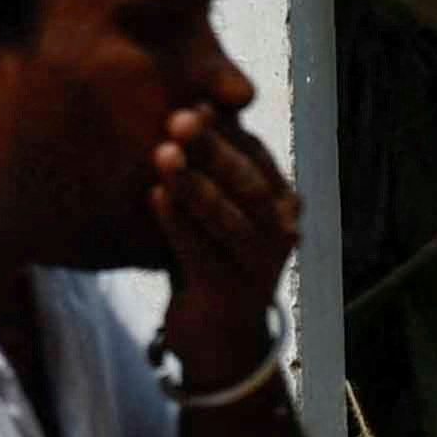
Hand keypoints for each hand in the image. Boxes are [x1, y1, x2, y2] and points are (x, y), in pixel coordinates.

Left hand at [151, 103, 299, 381]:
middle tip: (177, 120)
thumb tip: (198, 100)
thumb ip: (214, 161)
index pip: (256, 157)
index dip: (226, 129)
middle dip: (212, 150)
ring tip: (162, 155)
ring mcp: (260, 267)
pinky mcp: (231, 295)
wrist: (217, 336)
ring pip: (227, 218)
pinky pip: (202, 253)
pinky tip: (155, 197)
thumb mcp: (218, 204)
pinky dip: (179, 224)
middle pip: (246, 183)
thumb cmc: (212, 254)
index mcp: (282, 202)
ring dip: (193, 184)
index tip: (194, 101)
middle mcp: (281, 233)